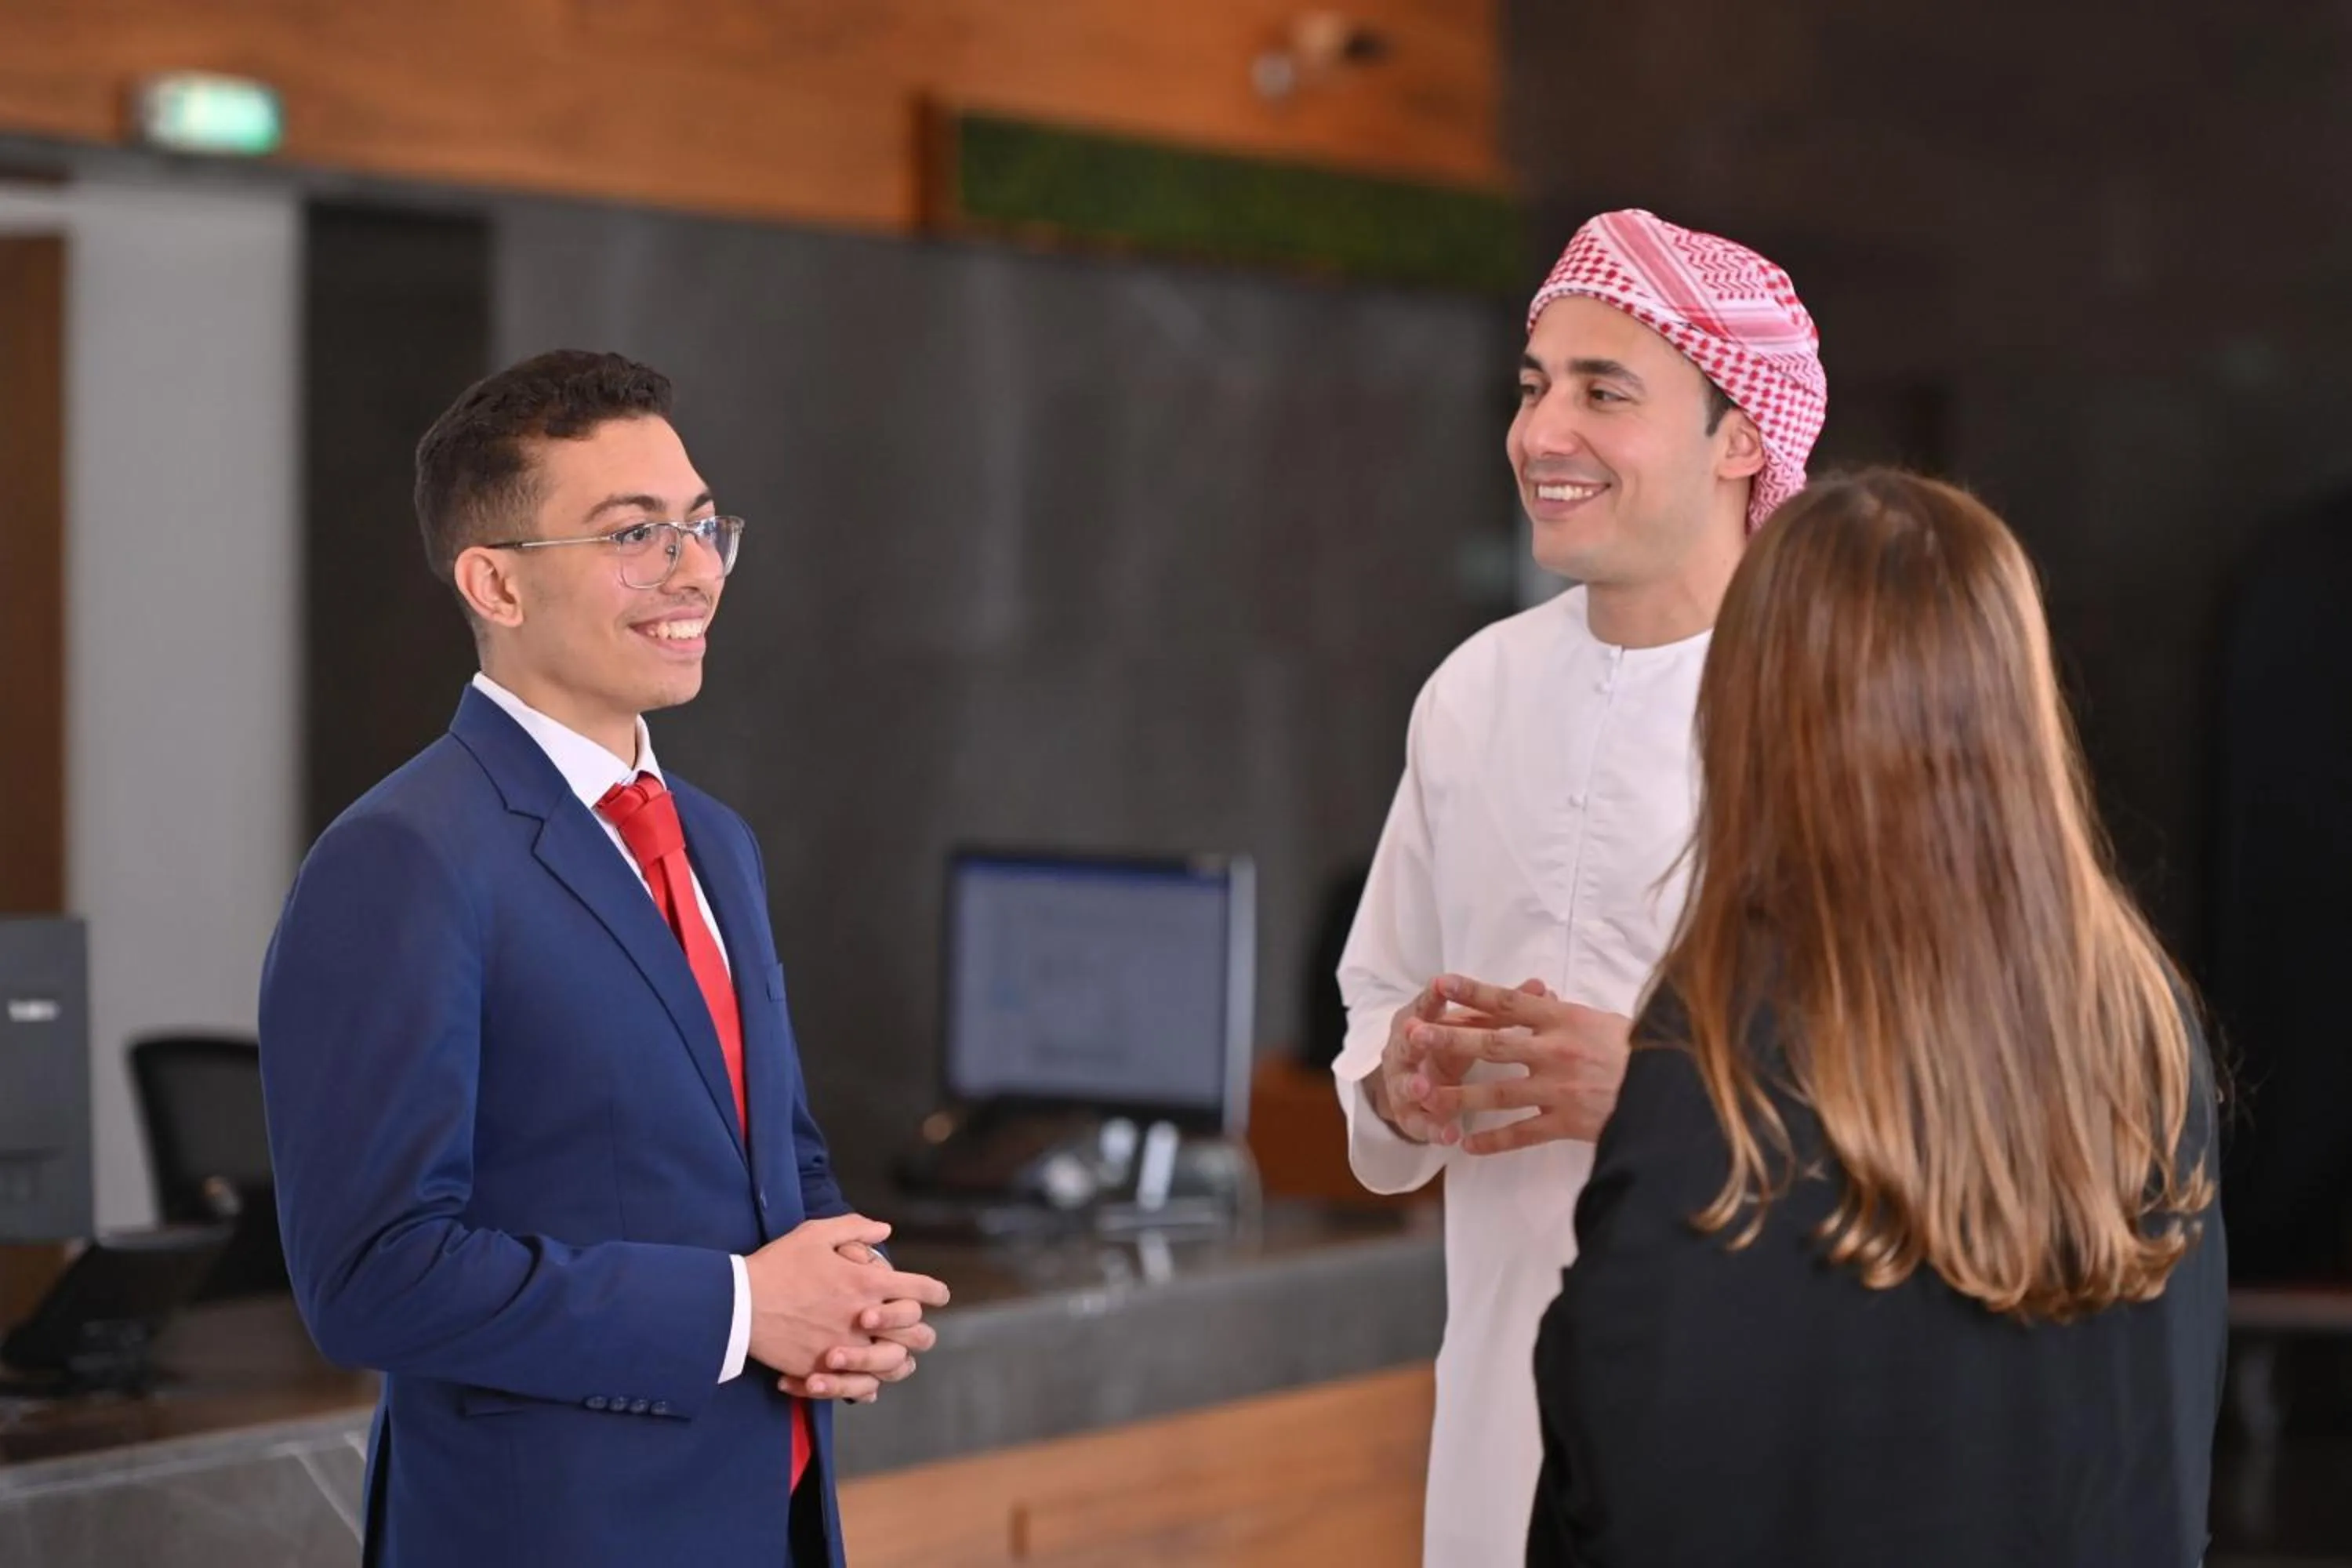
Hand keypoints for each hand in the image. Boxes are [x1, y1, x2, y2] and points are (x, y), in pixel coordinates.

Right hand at [743, 1214, 949, 1384]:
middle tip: (916, 1326)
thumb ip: (855, 1228)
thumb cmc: (777, 1266)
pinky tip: (867, 1378)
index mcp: (867, 1284)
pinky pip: (862, 1388)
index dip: (935, 1291)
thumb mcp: (816, 1234)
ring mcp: (847, 1349)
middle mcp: (864, 1320)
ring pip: (895, 1365)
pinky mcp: (827, 1371)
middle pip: (918, 1333)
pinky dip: (869, 1385)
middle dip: (922, 1329)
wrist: (739, 1305)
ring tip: (895, 1353)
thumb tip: (885, 1230)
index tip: (939, 1294)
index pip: (920, 1290)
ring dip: (899, 1359)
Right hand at [1372, 978, 1549, 1142]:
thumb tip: (1542, 987)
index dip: (1433, 995)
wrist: (1417, 1083)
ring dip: (1413, 1085)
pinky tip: (1451, 1135)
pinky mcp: (1410, 1116)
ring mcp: (1403, 1084)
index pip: (1426, 1004)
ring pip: (1405, 1085)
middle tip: (1415, 1032)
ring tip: (1424, 1087)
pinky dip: (1433, 1128)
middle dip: (1411, 1037)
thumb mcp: (1473, 1024)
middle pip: (1407, 1042)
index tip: (1440, 984)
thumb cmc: (1452, 1042)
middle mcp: (1405, 1049)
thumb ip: (1504, 1007)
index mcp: (1419, 1019)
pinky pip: (1419, 1124)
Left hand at [1407, 974, 1632, 1152]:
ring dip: (1458, 1095)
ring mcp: (1560, 1089)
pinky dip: (1494, 1141)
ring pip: (1498, 1094)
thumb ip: (1564, 1015)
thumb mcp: (1604, 1020)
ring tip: (1424, 1097)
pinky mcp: (1568, 1123)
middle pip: (1492, 1045)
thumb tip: (1538, 998)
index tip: (1440, 984)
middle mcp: (1557, 1051)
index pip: (1509, 1002)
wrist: (1674, 1091)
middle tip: (1414, 1037)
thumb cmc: (1643, 1050)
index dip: (1472, 992)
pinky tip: (1468, 1146)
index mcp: (1566, 1019)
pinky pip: (1523, 1134)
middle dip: (1449, 1041)